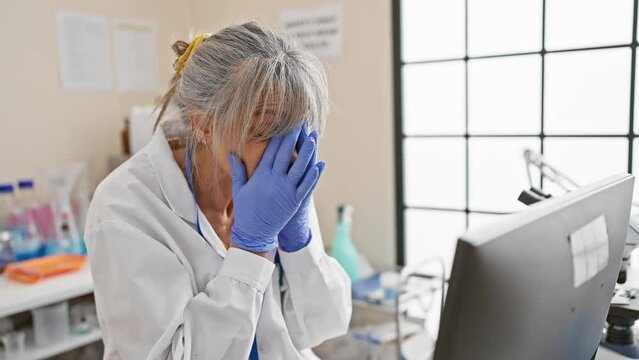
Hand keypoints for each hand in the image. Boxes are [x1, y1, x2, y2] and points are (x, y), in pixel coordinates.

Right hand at [228, 127, 322, 253]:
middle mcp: (275, 181)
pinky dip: (314, 175)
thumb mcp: (239, 189)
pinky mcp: (296, 201)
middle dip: (293, 138)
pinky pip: (307, 185)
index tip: (285, 125)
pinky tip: (320, 164)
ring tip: (313, 138)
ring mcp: (287, 191)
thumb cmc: (246, 211)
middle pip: (286, 155)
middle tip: (300, 124)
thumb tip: (232, 153)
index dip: (279, 137)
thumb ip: (238, 170)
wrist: (254, 233)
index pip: (271, 151)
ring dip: (307, 152)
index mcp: (261, 176)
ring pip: (300, 167)